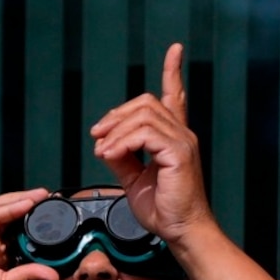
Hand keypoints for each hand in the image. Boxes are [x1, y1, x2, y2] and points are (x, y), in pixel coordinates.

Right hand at [0, 188, 61, 279]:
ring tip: (43, 196)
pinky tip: (26, 203)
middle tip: (54, 201)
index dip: (41, 227)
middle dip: (35, 208)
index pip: (24, 235)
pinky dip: (10, 208)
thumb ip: (28, 275)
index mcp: (1, 256)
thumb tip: (53, 276)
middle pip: (15, 217)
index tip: (61, 224)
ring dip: (24, 201)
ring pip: (4, 209)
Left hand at [89, 43, 215, 244]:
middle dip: (115, 115)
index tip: (175, 49)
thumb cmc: (162, 209)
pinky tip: (110, 155)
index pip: (175, 96)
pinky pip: (145, 134)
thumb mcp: (133, 179)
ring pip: (143, 115)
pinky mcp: (179, 153)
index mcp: (174, 136)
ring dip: (114, 131)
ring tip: (101, 152)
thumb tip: (104, 144)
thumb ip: (121, 157)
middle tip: (96, 138)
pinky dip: (122, 142)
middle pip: (146, 102)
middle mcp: (181, 133)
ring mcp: (183, 141)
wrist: (180, 231)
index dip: (173, 71)